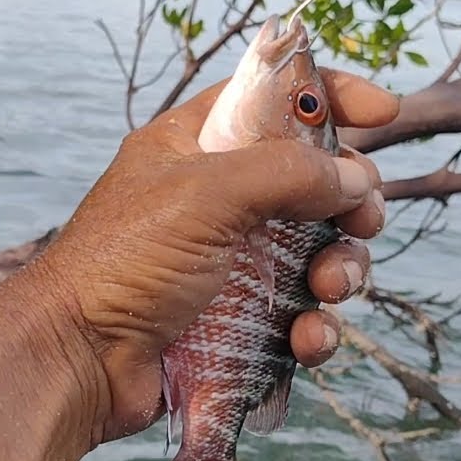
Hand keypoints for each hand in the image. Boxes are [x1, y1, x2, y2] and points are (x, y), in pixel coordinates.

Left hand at [35, 69, 398, 446]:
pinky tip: (308, 339)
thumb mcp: (206, 194)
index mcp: (197, 146)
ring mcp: (229, 262)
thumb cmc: (124, 263)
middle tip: (362, 221)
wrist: (79, 362)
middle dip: (350, 201)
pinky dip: (314, 327)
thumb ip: (288, 174)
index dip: (329, 98)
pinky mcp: (237, 321)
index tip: (382, 113)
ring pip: (316, 254)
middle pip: (312, 183)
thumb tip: (357, 179)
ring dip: (341, 269)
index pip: (273, 99)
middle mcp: (217, 199)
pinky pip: (298, 315)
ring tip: (330, 287)